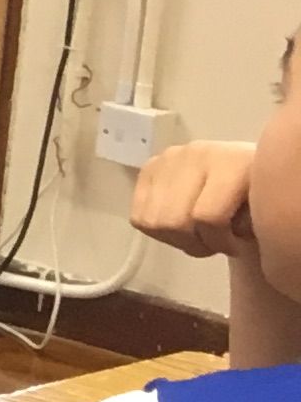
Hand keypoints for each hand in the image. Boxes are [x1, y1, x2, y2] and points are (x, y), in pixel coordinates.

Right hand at [129, 138, 258, 261]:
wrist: (246, 168)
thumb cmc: (257, 195)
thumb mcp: (263, 208)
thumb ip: (246, 223)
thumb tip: (226, 235)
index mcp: (231, 162)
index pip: (207, 215)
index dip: (219, 243)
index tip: (234, 247)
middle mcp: (194, 154)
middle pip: (172, 220)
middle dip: (193, 243)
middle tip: (211, 244)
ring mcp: (168, 158)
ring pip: (151, 220)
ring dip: (173, 239)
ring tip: (195, 235)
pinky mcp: (149, 167)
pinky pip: (138, 215)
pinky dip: (156, 230)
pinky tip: (178, 225)